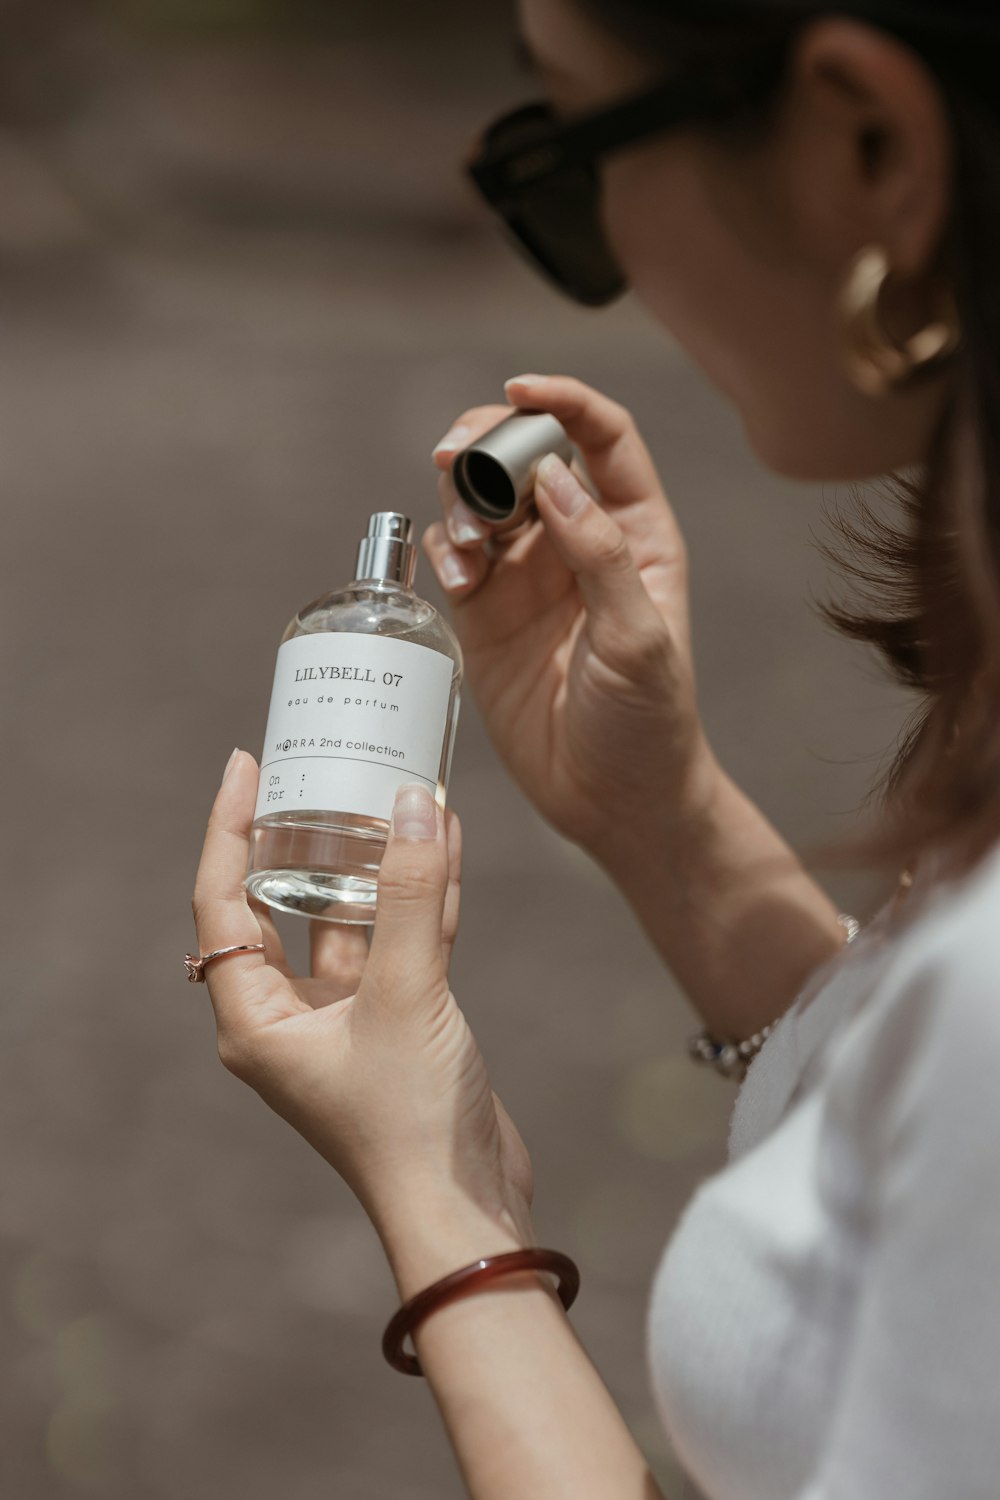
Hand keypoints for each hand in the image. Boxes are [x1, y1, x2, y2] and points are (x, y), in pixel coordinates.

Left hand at [190, 752, 535, 1284]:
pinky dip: (420, 897)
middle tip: (321, 769)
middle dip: (306, 837)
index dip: (229, 827)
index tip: (247, 765)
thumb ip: (408, 896)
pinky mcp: (397, 1026)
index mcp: (255, 1019)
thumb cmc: (409, 1120)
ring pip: (351, 919)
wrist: (466, 1208)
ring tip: (393, 790)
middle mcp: (290, 1016)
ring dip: (376, 861)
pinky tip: (444, 842)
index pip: (222, 901)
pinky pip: (400, 944)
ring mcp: (346, 1021)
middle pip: (284, 903)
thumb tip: (413, 802)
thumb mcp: (406, 994)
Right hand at [424, 373, 720, 868]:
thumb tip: (554, 477)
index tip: (518, 389)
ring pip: (481, 497)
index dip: (563, 399)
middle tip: (455, 454)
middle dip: (488, 440)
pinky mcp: (486, 612)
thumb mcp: (638, 639)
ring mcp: (528, 574)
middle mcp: (578, 540)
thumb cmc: (648, 720)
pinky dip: (446, 551)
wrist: (612, 800)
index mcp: (635, 532)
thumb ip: (599, 555)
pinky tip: (457, 579)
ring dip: (461, 498)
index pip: (602, 437)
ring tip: (466, 543)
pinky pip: (455, 554)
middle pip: (528, 453)